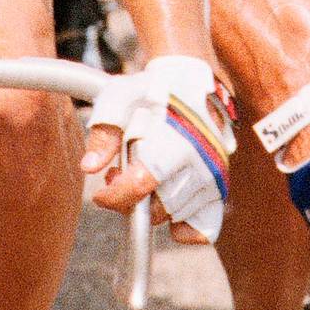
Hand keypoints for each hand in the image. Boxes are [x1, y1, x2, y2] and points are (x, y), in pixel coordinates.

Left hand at [81, 53, 232, 243]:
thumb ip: (104, 134)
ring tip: (142, 180)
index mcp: (172, 143)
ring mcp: (212, 177)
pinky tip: (170, 218)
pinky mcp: (220, 185)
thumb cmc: (151, 90)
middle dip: (129, 200)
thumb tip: (89, 167)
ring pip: (173, 215)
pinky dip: (187, 230)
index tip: (101, 193)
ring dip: (152, 207)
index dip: (114, 196)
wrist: (193, 79)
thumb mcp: (120, 100)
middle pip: (155, 209)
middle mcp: (198, 164)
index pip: (139, 188)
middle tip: (119, 177)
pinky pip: (206, 226)